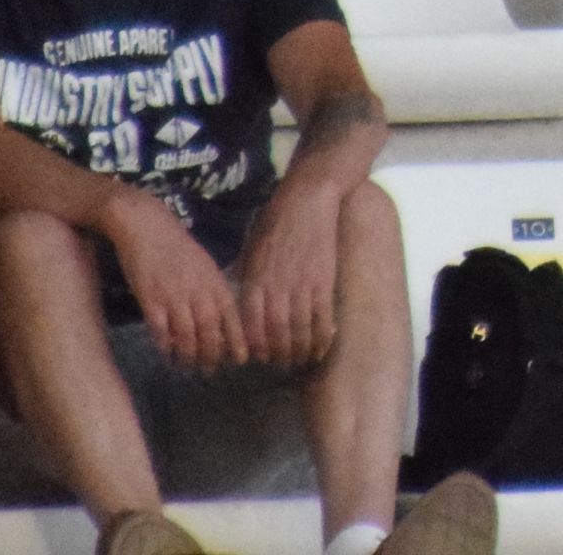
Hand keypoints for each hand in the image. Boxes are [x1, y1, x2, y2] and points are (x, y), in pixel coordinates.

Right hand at [106, 192, 244, 370]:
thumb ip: (212, 289)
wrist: (146, 225)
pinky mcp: (150, 298)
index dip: (237, 339)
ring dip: (188, 355)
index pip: (231, 316)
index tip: (242, 359)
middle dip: (212, 354)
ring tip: (188, 367)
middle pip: (210, 331)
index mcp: (213, 281)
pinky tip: (166, 354)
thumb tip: (220, 317)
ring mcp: (174, 295)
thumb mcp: (204, 264)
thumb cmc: (176, 245)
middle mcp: (197, 290)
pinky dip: (165, 345)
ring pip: (186, 335)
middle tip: (210, 370)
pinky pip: (161, 329)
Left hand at [231, 185, 341, 368]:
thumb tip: (238, 296)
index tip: (258, 357)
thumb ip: (246, 274)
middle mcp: (277, 287)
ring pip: (299, 329)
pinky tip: (322, 347)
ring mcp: (302, 285)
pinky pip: (322, 317)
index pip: (252, 324)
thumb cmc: (276, 221)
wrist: (308, 200)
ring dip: (299, 350)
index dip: (255, 346)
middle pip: (275, 332)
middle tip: (281, 363)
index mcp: (256, 280)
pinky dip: (322, 336)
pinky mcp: (324, 281)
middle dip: (278, 353)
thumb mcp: (252, 247)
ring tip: (300, 359)